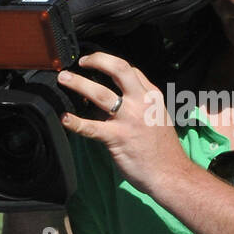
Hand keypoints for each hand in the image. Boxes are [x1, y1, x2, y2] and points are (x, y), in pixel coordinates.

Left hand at [57, 52, 193, 196]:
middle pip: (119, 70)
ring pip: (100, 94)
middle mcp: (141, 102)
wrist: (170, 173)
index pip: (131, 70)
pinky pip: (91, 128)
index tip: (95, 63)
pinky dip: (75, 122)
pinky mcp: (117, 138)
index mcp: (152, 97)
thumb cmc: (163, 150)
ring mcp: (129, 119)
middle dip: (97, 60)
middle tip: (80, 62)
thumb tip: (114, 101)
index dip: (110, 63)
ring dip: (78, 83)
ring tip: (63, 79)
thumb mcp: (157, 118)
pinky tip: (64, 118)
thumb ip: (139, 106)